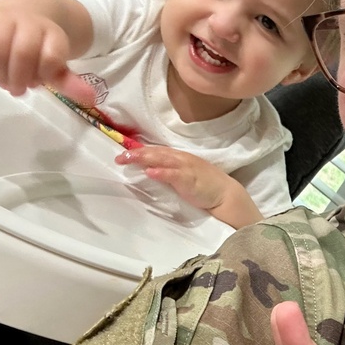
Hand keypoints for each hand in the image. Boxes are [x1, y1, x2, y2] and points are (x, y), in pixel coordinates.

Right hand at [0, 1, 93, 104]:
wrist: (28, 9)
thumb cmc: (41, 45)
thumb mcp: (57, 62)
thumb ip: (70, 81)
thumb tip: (90, 99)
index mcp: (52, 33)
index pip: (51, 56)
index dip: (44, 74)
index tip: (39, 81)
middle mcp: (29, 22)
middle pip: (23, 52)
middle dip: (18, 77)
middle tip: (17, 89)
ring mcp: (3, 17)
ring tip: (3, 80)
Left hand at [116, 146, 261, 227]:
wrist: (225, 194)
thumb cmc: (204, 186)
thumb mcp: (184, 175)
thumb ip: (168, 171)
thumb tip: (147, 171)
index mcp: (179, 157)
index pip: (156, 150)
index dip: (139, 150)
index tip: (122, 152)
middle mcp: (181, 158)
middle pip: (156, 152)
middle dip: (137, 152)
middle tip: (119, 156)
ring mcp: (186, 168)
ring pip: (162, 159)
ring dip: (144, 158)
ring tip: (128, 158)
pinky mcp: (190, 180)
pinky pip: (174, 174)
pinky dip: (162, 172)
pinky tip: (150, 172)